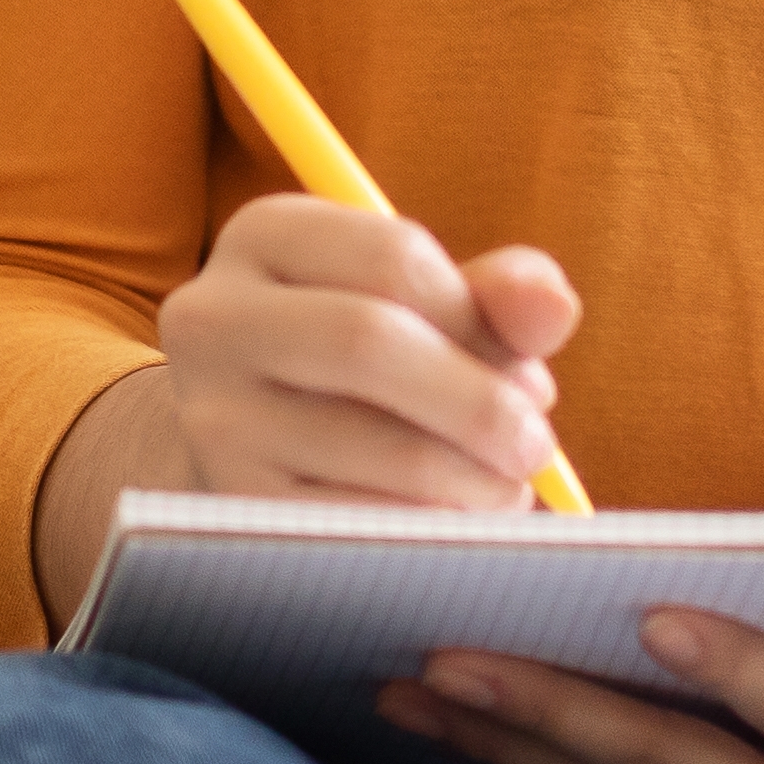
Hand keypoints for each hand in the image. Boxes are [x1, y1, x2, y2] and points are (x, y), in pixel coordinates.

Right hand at [128, 193, 580, 505]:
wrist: (256, 456)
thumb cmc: (367, 369)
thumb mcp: (425, 309)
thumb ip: (498, 299)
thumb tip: (554, 307)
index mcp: (266, 236)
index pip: (393, 254)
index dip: (479, 318)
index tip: (528, 371)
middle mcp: (213, 316)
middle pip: (368, 339)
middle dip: (480, 402)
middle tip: (536, 446)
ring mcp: (210, 415)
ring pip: (372, 443)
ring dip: (470, 478)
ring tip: (504, 490)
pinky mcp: (229, 503)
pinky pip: (353, 520)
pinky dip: (427, 527)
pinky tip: (452, 524)